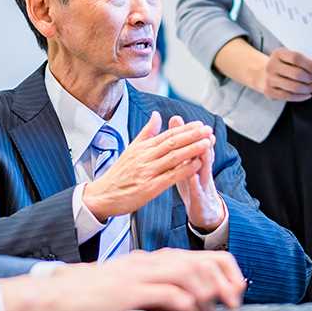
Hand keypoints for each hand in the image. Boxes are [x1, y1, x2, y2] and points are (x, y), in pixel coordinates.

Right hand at [0, 248, 246, 310]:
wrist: (56, 293)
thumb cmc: (91, 295)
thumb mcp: (129, 287)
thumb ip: (156, 291)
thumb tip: (187, 304)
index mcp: (150, 260)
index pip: (198, 256)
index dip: (224, 269)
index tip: (235, 287)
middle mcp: (148, 262)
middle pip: (199, 260)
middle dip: (225, 279)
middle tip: (235, 299)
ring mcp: (138, 274)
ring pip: (187, 272)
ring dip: (209, 291)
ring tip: (217, 307)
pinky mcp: (127, 291)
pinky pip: (165, 293)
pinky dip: (184, 302)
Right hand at [81, 111, 210, 220]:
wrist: (103, 195)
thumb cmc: (119, 174)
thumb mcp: (131, 149)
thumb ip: (146, 132)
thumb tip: (156, 114)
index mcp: (143, 147)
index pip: (167, 134)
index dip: (185, 129)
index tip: (200, 124)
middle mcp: (145, 157)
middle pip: (172, 143)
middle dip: (193, 135)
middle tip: (208, 130)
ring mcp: (147, 172)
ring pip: (173, 157)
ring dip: (192, 149)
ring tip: (208, 143)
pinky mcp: (149, 188)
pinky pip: (170, 176)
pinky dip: (185, 170)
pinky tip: (197, 165)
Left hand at [168, 115, 226, 231]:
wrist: (203, 209)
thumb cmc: (192, 183)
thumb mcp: (186, 163)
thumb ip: (182, 144)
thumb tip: (176, 122)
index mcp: (196, 161)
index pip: (196, 146)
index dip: (196, 136)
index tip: (196, 124)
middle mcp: (201, 171)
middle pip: (203, 155)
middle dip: (205, 144)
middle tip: (206, 133)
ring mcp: (202, 185)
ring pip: (204, 171)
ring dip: (205, 161)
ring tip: (203, 151)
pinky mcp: (200, 199)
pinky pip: (197, 192)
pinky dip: (196, 185)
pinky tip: (193, 179)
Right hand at [252, 48, 311, 101]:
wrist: (261, 75)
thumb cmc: (281, 65)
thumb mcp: (287, 57)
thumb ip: (301, 60)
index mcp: (278, 54)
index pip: (296, 58)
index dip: (309, 65)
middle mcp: (271, 65)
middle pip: (296, 73)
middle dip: (309, 78)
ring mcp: (269, 79)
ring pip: (293, 87)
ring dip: (307, 89)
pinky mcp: (269, 91)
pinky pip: (288, 96)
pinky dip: (300, 97)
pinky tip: (307, 95)